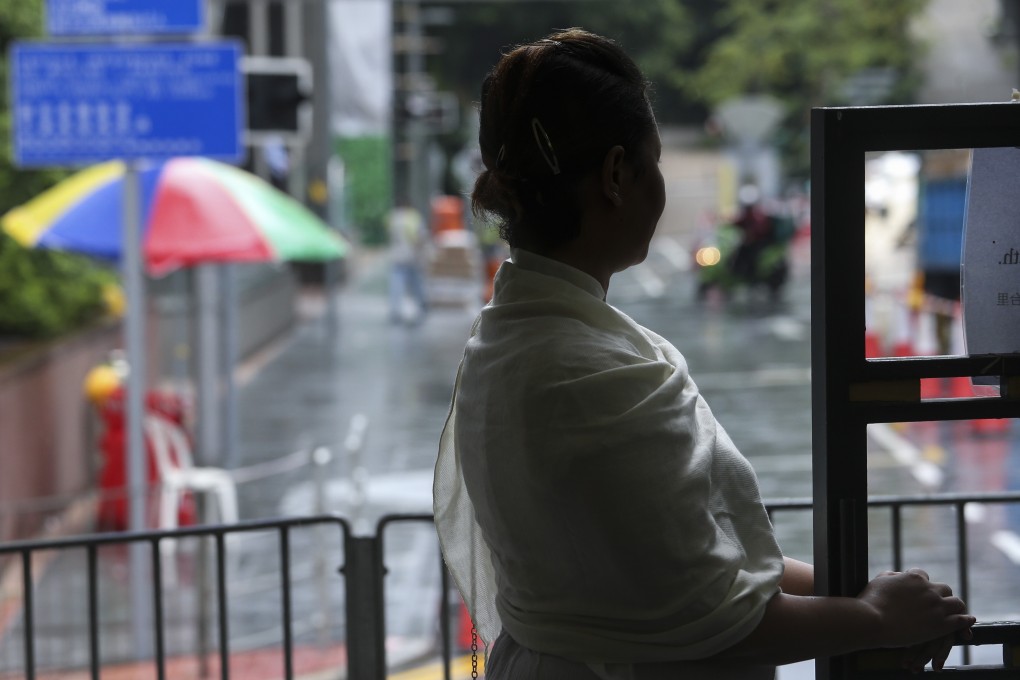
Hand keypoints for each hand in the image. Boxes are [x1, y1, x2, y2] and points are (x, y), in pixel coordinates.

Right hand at [856, 569, 975, 650]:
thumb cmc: (871, 601)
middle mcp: (929, 590)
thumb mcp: (879, 581)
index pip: (923, 575)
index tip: (919, 591)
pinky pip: (961, 620)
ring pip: (957, 603)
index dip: (921, 583)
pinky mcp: (941, 625)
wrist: (872, 621)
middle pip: (944, 588)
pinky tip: (969, 620)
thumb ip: (892, 576)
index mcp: (914, 577)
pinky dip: (966, 619)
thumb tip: (897, 575)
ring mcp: (937, 607)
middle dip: (941, 594)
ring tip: (955, 612)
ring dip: (955, 606)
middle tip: (937, 603)